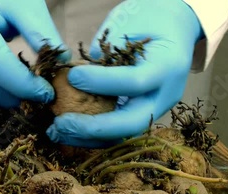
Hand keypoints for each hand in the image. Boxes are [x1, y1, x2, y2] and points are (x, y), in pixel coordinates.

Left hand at [46, 0, 202, 147]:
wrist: (171, 27)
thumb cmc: (145, 21)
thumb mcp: (127, 27)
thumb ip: (105, 55)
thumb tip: (74, 79)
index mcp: (167, 66)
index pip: (134, 82)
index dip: (101, 83)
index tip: (72, 77)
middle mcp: (166, 94)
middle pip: (132, 123)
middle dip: (93, 128)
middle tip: (60, 123)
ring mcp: (156, 109)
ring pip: (123, 135)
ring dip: (87, 138)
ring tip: (57, 131)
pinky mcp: (142, 117)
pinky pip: (117, 132)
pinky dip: (91, 135)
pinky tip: (68, 131)